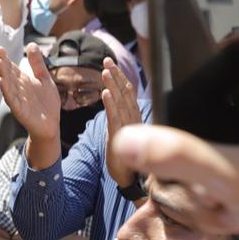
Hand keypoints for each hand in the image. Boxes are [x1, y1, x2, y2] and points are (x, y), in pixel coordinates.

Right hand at [0, 43, 59, 143]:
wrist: (50, 124)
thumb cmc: (46, 103)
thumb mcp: (44, 78)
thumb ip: (37, 63)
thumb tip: (31, 44)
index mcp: (22, 80)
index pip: (11, 66)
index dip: (4, 57)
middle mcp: (17, 88)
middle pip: (8, 73)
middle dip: (2, 62)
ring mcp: (17, 99)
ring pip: (8, 85)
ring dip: (2, 74)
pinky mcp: (20, 110)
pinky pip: (12, 99)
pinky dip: (6, 91)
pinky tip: (2, 82)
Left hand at [101, 58, 140, 187]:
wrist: (129, 179)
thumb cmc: (126, 157)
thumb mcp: (122, 133)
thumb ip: (120, 117)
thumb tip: (113, 102)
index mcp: (134, 117)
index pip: (128, 93)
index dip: (120, 77)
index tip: (111, 64)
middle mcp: (134, 120)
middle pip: (126, 93)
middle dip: (116, 75)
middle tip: (106, 60)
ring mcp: (129, 128)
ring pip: (121, 102)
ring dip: (112, 85)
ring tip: (104, 71)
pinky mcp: (120, 138)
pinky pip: (115, 118)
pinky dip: (110, 104)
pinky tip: (104, 92)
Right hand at [109, 25, 238, 239]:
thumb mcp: (236, 178)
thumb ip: (180, 156)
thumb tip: (128, 139)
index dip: (232, 37)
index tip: (191, 49)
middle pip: (232, 97)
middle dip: (199, 118)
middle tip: (174, 135)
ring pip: (224, 142)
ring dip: (204, 165)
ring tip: (203, 190)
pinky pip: (229, 178)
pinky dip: (216, 193)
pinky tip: (219, 215)